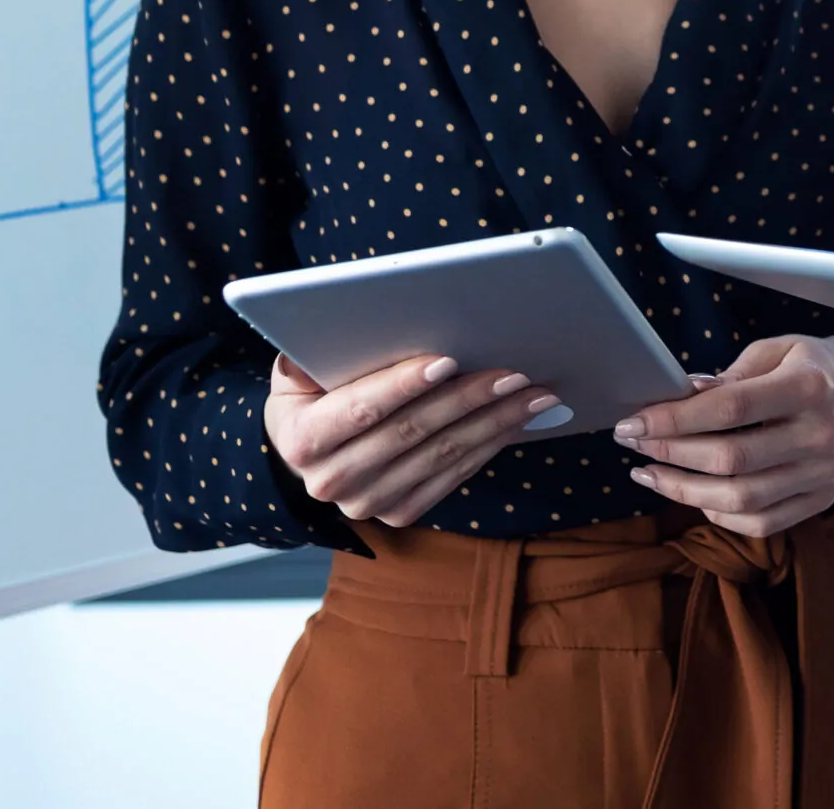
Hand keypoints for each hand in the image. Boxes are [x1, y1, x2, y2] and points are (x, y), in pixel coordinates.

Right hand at [263, 352, 559, 527]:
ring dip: (494, 422)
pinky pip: (454, 477)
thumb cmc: (312, 394)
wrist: (310, 452)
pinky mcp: (399, 514)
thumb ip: (317, 351)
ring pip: (442, 456)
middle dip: (468, 399)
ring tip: (535, 394)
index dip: (404, 384)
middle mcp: (330, 480)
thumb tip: (349, 318)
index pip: (361, 408)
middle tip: (514, 373)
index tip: (449, 359)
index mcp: (301, 440)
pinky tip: (518, 420)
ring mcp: (367, 503)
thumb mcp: (298, 370)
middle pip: (412, 433)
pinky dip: (490, 445)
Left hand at [615, 333, 833, 537]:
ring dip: (684, 490)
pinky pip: (760, 522)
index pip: (731, 409)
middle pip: (732, 459)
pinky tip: (691, 494)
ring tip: (649, 474)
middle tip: (635, 445)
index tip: (633, 424)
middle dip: (672, 455)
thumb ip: (729, 375)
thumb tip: (681, 398)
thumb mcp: (773, 350)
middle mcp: (821, 434)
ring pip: (742, 499)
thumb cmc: (804, 366)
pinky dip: (717, 513)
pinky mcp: (821, 500)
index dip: (675, 420)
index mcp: (809, 386)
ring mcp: (824, 474)